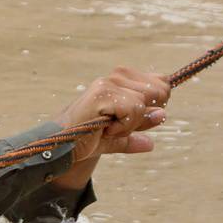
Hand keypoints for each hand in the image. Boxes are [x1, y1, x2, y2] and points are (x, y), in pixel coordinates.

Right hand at [49, 66, 170, 187]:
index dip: (157, 104)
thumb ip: (138, 130)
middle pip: (159, 92)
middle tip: (116, 125)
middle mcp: (117, 76)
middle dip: (144, 116)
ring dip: (130, 124)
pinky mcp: (103, 93)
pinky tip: (104, 129)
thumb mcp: (118, 137)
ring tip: (107, 128)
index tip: (134, 119)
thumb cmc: (85, 139)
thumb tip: (159, 124)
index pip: (161, 83)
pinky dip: (123, 127)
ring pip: (145, 103)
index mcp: (123, 80)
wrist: (60, 146)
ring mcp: (109, 83)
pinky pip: (133, 110)